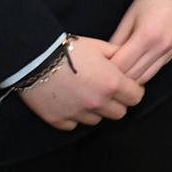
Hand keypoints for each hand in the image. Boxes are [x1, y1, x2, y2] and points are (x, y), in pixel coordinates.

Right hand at [20, 37, 143, 130]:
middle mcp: (98, 102)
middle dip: (117, 103)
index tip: (128, 86)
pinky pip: (74, 125)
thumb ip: (119, 56)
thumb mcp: (100, 46)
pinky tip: (69, 102)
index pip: (136, 98)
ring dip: (95, 110)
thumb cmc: (69, 49)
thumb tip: (129, 61)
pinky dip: (74, 117)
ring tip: (85, 94)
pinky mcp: (59, 120)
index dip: (134, 91)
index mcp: (112, 84)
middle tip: (107, 91)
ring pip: (97, 120)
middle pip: (119, 113)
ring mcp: (78, 114)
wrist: (35, 58)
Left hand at [108, 0, 171, 83]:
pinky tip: (136, 67)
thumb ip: (118, 37)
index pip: (121, 64)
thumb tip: (107, 55)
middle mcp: (159, 47)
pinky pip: (156, 70)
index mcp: (145, 36)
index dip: (107, 69)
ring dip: (131, 78)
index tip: (100, 68)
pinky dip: (144, 73)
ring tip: (121, 73)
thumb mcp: (131, 14)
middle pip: (133, 75)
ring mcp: (169, 51)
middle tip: (107, 74)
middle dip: (118, 77)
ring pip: (145, 78)